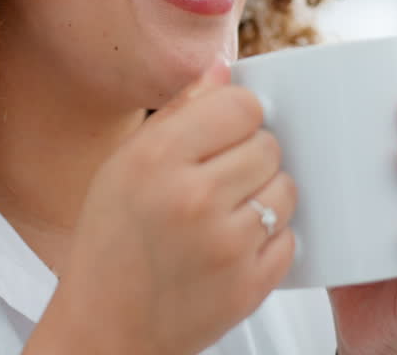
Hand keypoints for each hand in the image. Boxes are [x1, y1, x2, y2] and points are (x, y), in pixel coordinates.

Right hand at [28, 60, 297, 354]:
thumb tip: (224, 68)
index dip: (236, 116)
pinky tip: (233, 245)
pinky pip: (290, 237)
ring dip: (264, 196)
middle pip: (268, 145)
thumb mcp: (124, 164)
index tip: (221, 133)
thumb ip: (180, 112)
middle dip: (250, 157)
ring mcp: (225, 245)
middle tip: (217, 180)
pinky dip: (269, 239)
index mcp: (156, 159)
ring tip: (226, 213)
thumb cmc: (111, 240)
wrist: (106, 328)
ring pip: (286, 188)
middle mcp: (192, 198)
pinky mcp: (249, 285)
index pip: (241, 105)